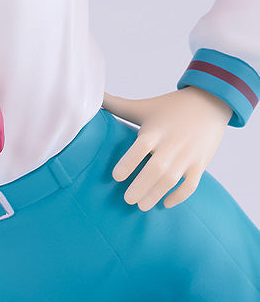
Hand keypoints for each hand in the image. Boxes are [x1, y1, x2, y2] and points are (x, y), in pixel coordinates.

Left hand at [102, 87, 231, 209]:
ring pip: (173, 179)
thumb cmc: (170, 106)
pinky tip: (166, 203)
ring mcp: (188, 155)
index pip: (141, 147)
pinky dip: (180, 196)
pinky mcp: (200, 163)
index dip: (129, 162)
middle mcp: (172, 144)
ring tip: (142, 206)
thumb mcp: (143, 106)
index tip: (116, 177)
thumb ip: (117, 104)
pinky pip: (191, 184)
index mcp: (156, 130)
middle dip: (142, 186)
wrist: (209, 102)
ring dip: (157, 194)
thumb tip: (92, 95)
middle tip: (127, 200)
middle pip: (157, 168)